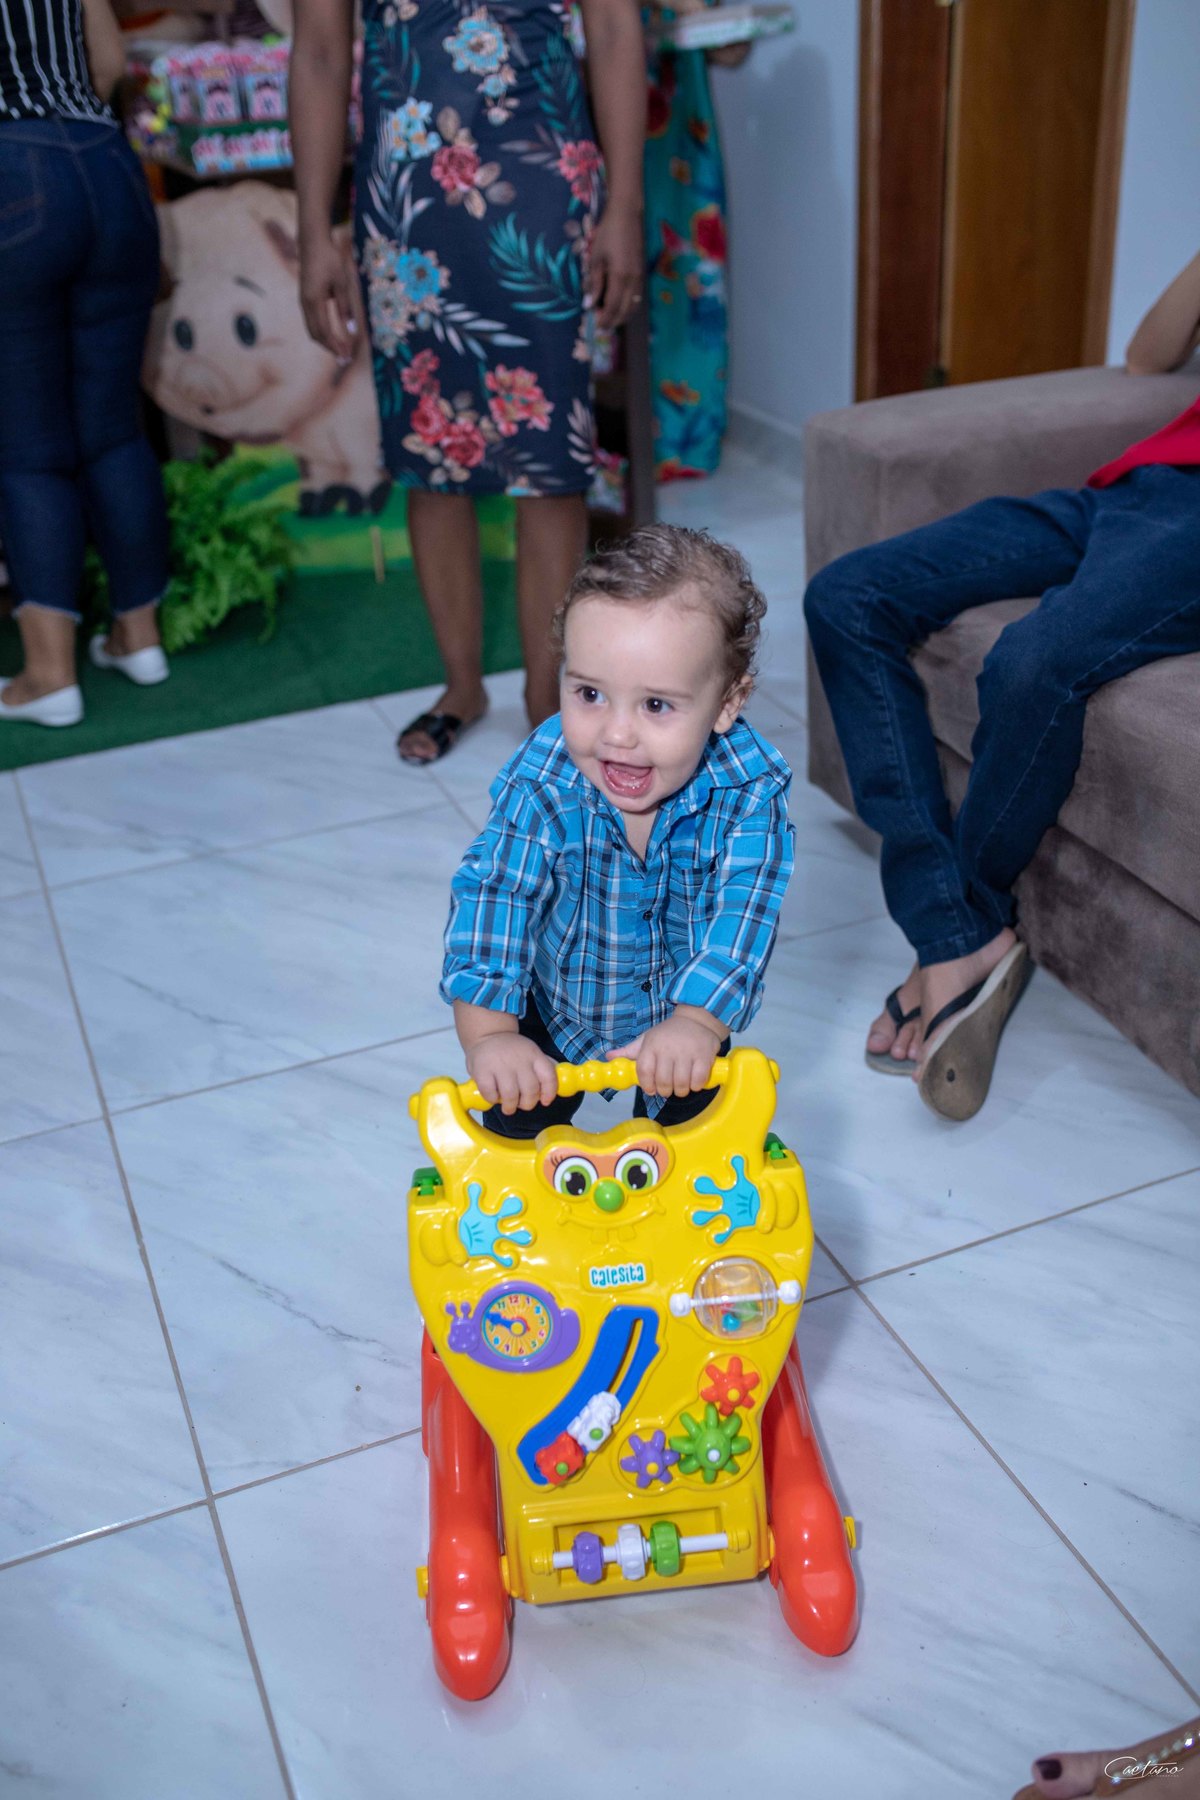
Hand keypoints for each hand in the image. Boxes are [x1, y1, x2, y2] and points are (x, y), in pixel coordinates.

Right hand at [298, 231, 356, 362]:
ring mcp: (303, 301)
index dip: (335, 346)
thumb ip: (345, 307)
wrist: (312, 241)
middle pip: (316, 334)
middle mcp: (305, 304)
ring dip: (325, 341)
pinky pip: (312, 321)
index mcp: (314, 301)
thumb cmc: (329, 259)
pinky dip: (322, 332)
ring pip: (312, 329)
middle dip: (330, 348)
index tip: (347, 356)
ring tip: (340, 350)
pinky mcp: (305, 298)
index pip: (324, 331)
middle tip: (345, 358)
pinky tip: (332, 336)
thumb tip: (351, 330)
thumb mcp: (342, 282)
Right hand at [467, 1034, 559, 1114]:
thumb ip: (544, 1066)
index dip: (549, 1093)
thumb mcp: (531, 1052)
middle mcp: (518, 1059)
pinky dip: (493, 1100)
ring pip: (511, 1095)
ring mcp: (500, 1065)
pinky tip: (494, 1096)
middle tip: (521, 1104)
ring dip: (510, 1106)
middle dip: (527, 1103)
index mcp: (534, 1055)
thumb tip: (561, 1084)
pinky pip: (491, 1094)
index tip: (545, 1101)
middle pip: (530, 1090)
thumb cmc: (511, 1050)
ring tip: (508, 1106)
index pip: (548, 1076)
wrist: (487, 1034)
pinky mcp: (482, 1071)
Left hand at [588, 201, 643, 330]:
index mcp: (620, 277)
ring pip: (633, 306)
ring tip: (610, 320)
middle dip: (613, 322)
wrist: (627, 214)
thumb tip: (589, 304)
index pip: (612, 307)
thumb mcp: (596, 257)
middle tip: (602, 328)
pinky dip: (628, 306)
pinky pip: (636, 297)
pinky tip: (619, 306)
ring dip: (622, 316)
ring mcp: (639, 277)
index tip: (596, 327)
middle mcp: (633, 281)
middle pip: (625, 311)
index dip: (604, 320)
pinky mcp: (641, 273)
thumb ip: (594, 282)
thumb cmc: (608, 233)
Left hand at [611, 1012, 722, 1098]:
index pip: (644, 1071)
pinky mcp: (704, 1056)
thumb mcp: (647, 1038)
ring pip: (681, 1085)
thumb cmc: (669, 1033)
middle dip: (665, 1091)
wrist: (697, 1019)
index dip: (646, 1085)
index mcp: (651, 1045)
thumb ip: (629, 1051)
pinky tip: (694, 1081)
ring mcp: (687, 1053)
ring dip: (680, 1091)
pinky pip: (698, 1081)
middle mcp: (668, 1049)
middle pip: (663, 1082)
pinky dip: (695, 1086)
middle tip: (668, 1088)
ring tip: (681, 1086)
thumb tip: (609, 1057)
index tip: (651, 1090)